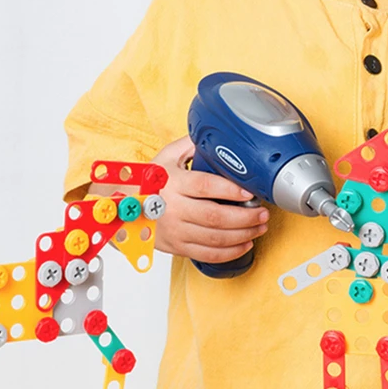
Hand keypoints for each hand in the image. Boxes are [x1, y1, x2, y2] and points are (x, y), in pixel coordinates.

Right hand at [152, 135, 269, 264]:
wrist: (124, 209)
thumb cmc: (148, 182)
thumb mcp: (165, 157)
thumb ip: (191, 145)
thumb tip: (217, 133)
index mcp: (174, 183)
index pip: (205, 186)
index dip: (230, 189)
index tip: (250, 191)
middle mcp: (174, 208)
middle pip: (216, 216)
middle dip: (246, 217)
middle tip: (263, 213)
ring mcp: (176, 231)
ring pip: (215, 238)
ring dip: (244, 234)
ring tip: (260, 227)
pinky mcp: (177, 247)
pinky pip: (208, 255)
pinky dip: (230, 252)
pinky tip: (245, 244)